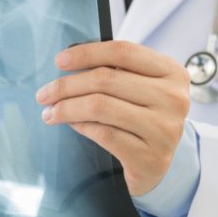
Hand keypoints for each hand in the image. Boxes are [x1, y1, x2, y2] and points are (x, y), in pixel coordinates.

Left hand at [35, 41, 190, 196]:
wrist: (155, 164)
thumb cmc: (139, 117)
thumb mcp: (136, 88)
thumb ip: (113, 71)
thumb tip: (68, 60)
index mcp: (171, 73)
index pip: (123, 52)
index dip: (86, 53)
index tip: (58, 61)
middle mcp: (174, 99)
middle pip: (106, 79)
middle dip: (66, 86)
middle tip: (43, 94)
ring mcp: (164, 129)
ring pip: (100, 107)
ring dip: (66, 108)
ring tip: (49, 112)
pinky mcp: (150, 156)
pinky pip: (104, 133)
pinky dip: (81, 126)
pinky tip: (70, 124)